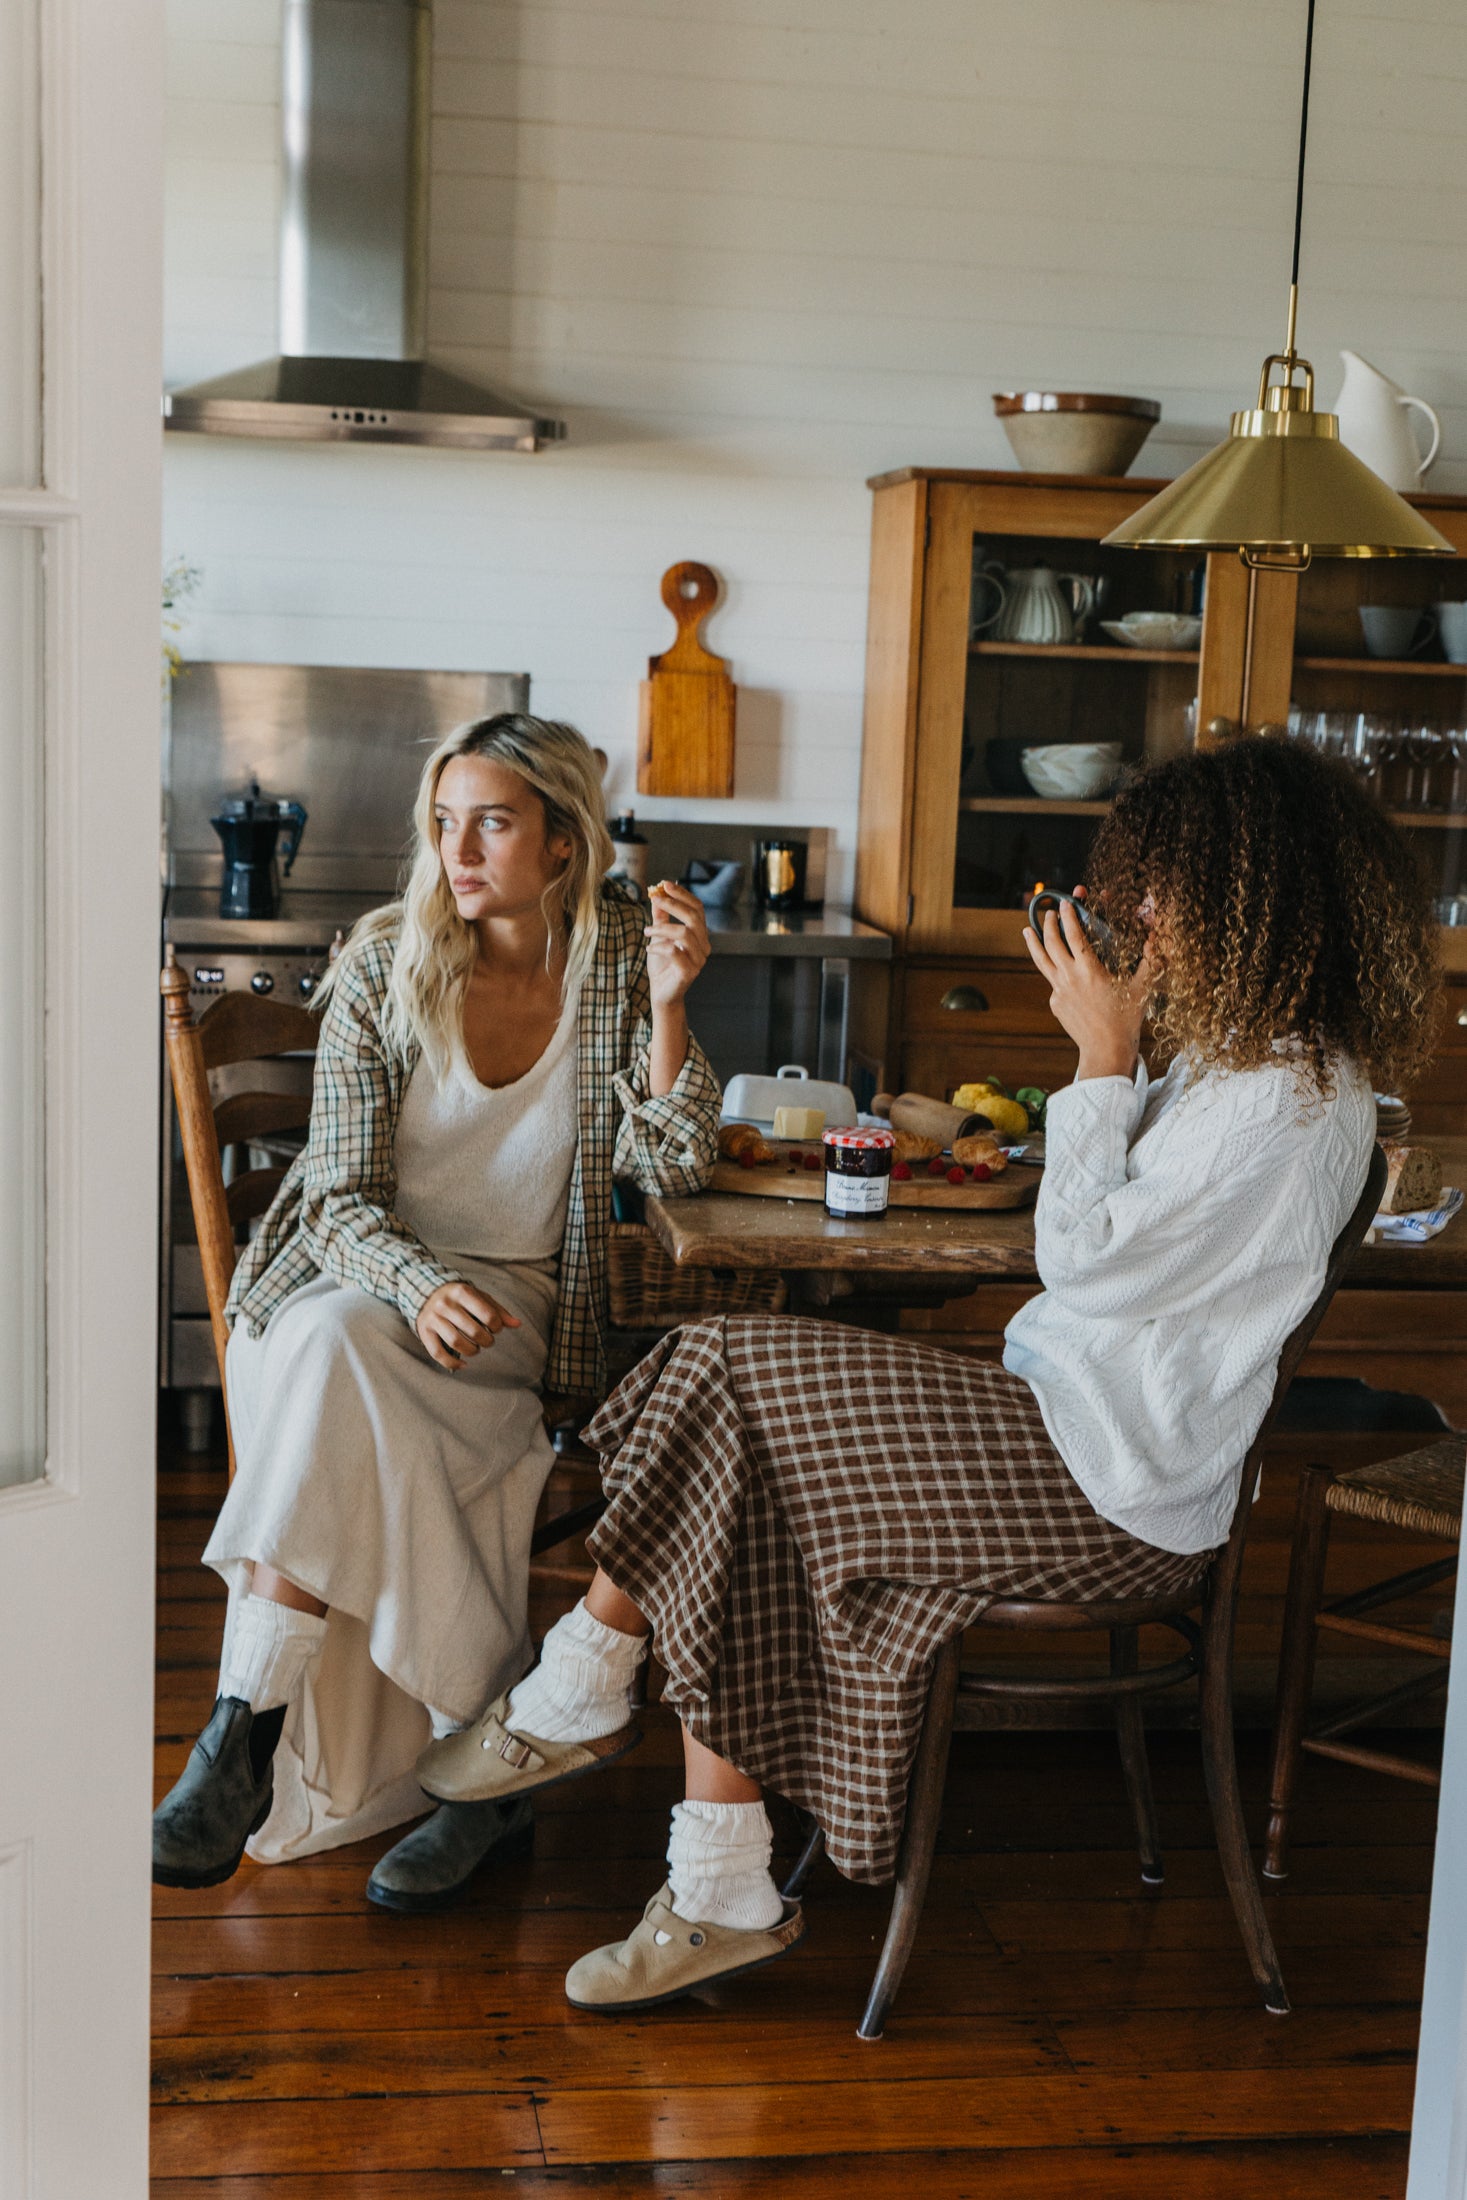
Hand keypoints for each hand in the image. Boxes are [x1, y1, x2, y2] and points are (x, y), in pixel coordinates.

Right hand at [415, 1281, 520, 1372]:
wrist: (426, 1293)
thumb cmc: (460, 1298)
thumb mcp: (480, 1297)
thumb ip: (498, 1311)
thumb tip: (518, 1324)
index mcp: (462, 1292)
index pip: (487, 1314)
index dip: (496, 1326)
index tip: (496, 1329)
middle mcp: (445, 1304)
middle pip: (472, 1330)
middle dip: (486, 1341)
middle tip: (488, 1341)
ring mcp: (433, 1318)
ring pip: (455, 1342)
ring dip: (471, 1351)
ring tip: (476, 1349)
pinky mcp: (424, 1331)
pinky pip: (437, 1352)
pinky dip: (452, 1363)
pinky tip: (463, 1365)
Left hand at [645, 881, 710, 1011]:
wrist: (661, 993)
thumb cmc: (662, 965)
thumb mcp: (659, 937)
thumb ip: (660, 917)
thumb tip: (656, 895)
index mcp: (700, 935)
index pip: (697, 909)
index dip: (682, 895)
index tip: (664, 884)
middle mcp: (704, 946)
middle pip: (693, 918)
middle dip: (673, 905)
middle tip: (655, 899)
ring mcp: (698, 960)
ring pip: (684, 934)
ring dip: (662, 929)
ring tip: (646, 932)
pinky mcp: (688, 972)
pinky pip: (674, 952)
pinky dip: (659, 947)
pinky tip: (649, 948)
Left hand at [1024, 889, 1153, 1082]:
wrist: (1105, 1050)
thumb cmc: (1126, 1020)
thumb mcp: (1141, 988)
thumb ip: (1150, 960)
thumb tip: (1158, 938)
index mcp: (1089, 969)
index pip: (1074, 934)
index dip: (1069, 915)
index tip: (1066, 903)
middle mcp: (1069, 977)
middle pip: (1052, 942)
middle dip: (1050, 923)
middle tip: (1050, 912)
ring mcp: (1059, 991)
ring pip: (1042, 960)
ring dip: (1035, 942)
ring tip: (1028, 929)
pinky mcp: (1055, 1003)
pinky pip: (1053, 982)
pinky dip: (1054, 971)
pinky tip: (1058, 969)